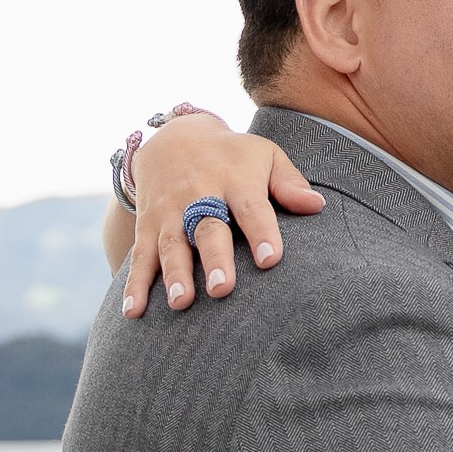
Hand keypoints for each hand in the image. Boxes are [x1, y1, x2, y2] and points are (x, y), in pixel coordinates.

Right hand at [124, 116, 323, 316]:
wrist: (174, 139)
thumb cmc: (233, 157)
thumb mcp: (264, 156)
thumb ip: (289, 183)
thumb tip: (318, 205)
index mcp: (235, 179)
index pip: (251, 207)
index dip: (261, 232)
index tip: (271, 260)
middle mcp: (199, 195)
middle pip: (207, 228)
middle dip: (214, 259)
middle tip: (222, 289)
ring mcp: (170, 212)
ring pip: (171, 245)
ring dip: (174, 275)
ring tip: (181, 303)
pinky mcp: (147, 226)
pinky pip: (139, 256)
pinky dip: (134, 285)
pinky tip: (133, 312)